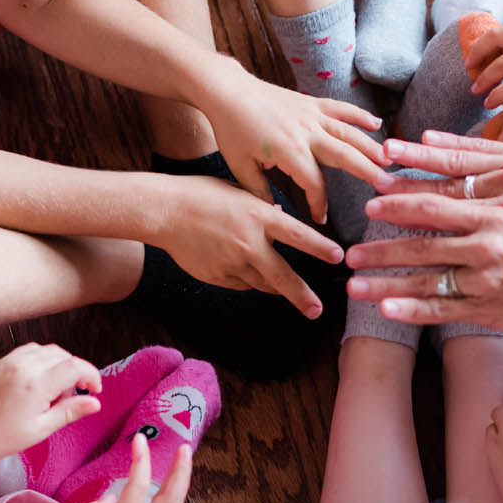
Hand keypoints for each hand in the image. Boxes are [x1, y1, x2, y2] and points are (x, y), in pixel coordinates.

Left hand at [0, 343, 102, 465]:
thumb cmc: (2, 436)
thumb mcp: (41, 429)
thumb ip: (70, 411)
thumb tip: (96, 403)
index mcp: (35, 384)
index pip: (75, 367)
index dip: (91, 375)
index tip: (95, 390)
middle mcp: (24, 366)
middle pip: (65, 357)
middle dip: (77, 372)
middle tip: (74, 395)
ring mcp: (12, 360)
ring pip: (51, 351)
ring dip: (61, 365)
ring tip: (55, 390)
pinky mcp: (4, 360)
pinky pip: (34, 350)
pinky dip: (45, 360)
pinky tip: (41, 379)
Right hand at [64, 435, 191, 502]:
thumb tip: (113, 497)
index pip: (139, 483)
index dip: (140, 458)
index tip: (139, 439)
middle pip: (174, 496)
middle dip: (183, 470)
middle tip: (186, 448)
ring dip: (177, 484)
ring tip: (178, 464)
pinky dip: (164, 501)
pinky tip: (159, 494)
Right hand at [155, 175, 345, 317]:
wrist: (164, 211)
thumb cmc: (202, 194)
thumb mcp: (239, 193)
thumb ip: (262, 209)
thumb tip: (281, 218)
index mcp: (258, 216)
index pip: (298, 235)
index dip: (319, 247)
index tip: (338, 258)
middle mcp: (249, 243)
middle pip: (282, 276)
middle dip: (302, 295)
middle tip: (318, 310)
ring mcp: (232, 262)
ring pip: (262, 283)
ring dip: (277, 287)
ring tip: (292, 294)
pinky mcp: (217, 276)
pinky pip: (241, 283)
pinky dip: (248, 279)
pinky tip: (245, 270)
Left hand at [202, 69, 387, 224]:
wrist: (227, 91)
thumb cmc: (231, 129)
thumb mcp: (240, 167)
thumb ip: (260, 192)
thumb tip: (277, 213)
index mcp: (288, 151)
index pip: (314, 183)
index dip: (319, 203)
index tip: (321, 219)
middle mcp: (306, 132)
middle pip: (344, 155)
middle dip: (367, 172)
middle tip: (386, 186)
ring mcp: (311, 115)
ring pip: (349, 132)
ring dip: (371, 146)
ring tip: (390, 159)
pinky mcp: (311, 103)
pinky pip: (341, 109)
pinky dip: (360, 115)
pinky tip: (377, 124)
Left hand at [346, 193, 502, 340]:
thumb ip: (486, 208)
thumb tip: (452, 198)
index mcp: (493, 214)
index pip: (435, 205)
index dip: (400, 205)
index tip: (373, 204)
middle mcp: (485, 243)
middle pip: (421, 242)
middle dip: (380, 248)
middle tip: (350, 251)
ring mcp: (486, 278)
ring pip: (425, 279)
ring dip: (385, 282)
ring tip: (354, 285)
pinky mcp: (490, 310)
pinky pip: (443, 310)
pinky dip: (413, 310)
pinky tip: (386, 310)